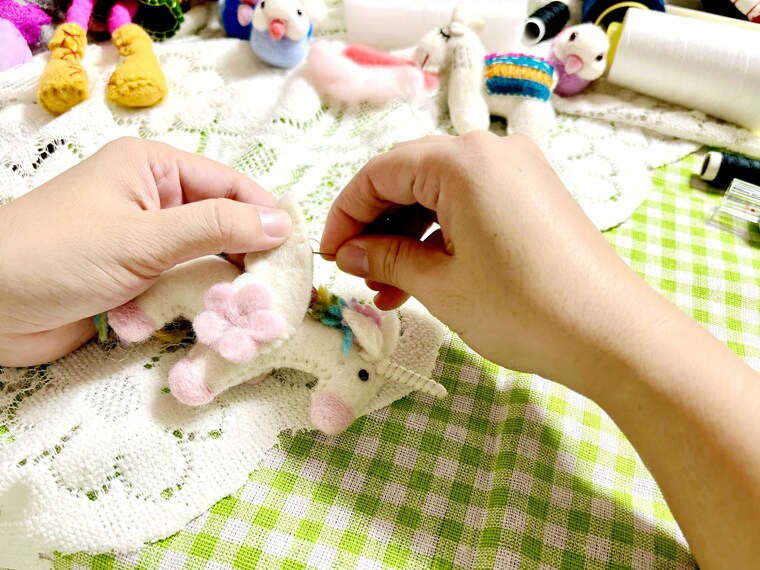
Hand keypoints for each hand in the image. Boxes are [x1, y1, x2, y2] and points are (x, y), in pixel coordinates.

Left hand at [0, 137, 290, 366]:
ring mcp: (147, 244)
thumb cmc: (58, 256)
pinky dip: (204, 305)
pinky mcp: (139, 282)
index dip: (268, 216)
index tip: (301, 252)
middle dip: (252, 256)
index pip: (231, 185)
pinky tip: (225, 322)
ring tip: (262, 312)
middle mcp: (155, 201)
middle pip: (224, 224)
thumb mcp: (144, 237)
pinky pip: (185, 289)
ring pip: (208, 261)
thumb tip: (282, 224)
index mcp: (154, 168)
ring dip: (229, 285)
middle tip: (286, 290)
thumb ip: (216, 228)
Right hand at [322, 132, 759, 567]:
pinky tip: (425, 279)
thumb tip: (347, 252)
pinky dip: (442, 238)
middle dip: (376, 227)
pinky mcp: (535, 197)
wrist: (613, 334)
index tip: (330, 256)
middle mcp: (491, 151)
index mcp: (461, 159)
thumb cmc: (520, 306)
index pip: (379, 172)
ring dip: (407, 239)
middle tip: (357, 274)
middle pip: (410, 179)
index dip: (345, 214)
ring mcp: (518, 172)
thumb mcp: (439, 284)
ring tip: (387, 290)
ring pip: (440, 196)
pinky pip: (471, 206)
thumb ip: (384, 258)